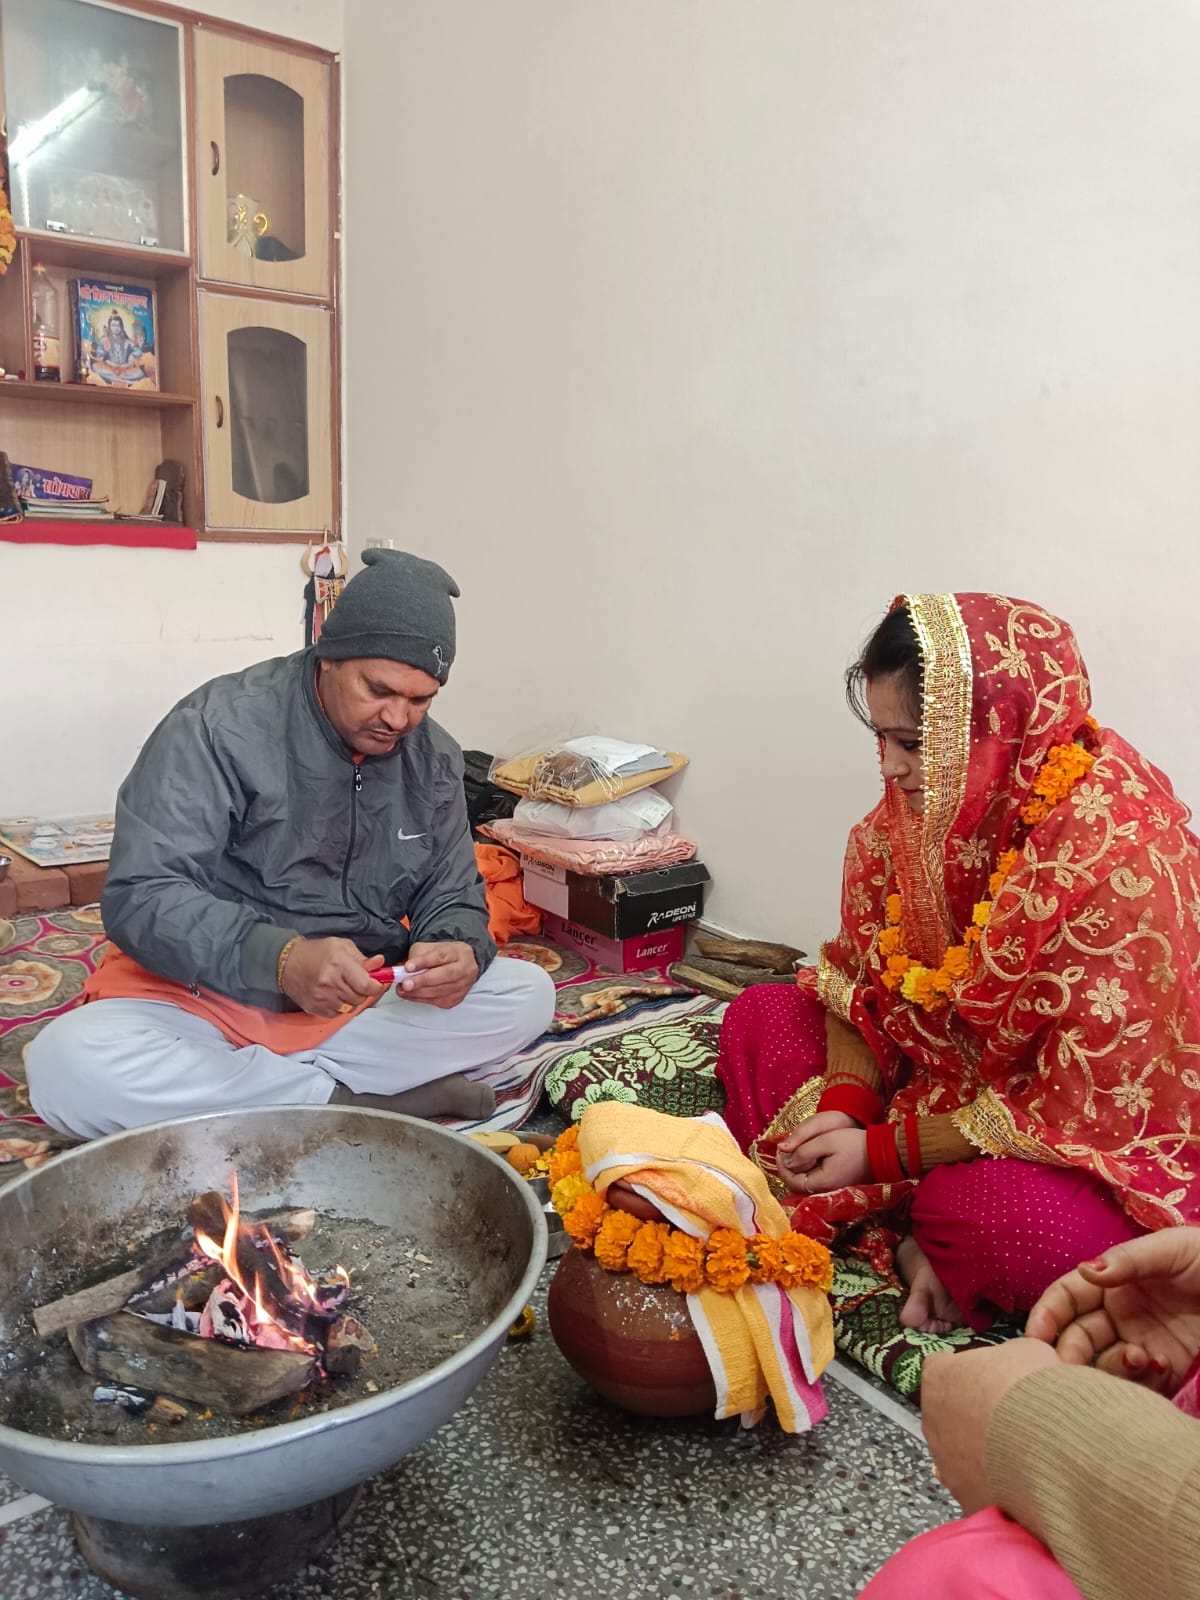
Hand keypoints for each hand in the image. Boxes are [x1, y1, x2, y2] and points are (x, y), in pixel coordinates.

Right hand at [280, 938, 382, 1017]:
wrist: (286, 963)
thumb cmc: (316, 952)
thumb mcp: (341, 946)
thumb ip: (362, 958)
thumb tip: (380, 964)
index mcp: (338, 964)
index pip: (367, 985)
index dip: (377, 986)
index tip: (377, 983)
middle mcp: (330, 983)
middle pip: (360, 998)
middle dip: (364, 991)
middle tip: (358, 982)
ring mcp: (322, 998)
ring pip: (351, 1008)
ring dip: (353, 999)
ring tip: (344, 987)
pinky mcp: (315, 1009)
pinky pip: (338, 1014)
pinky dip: (340, 1006)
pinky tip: (334, 995)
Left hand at [395, 941, 478, 1008]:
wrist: (458, 966)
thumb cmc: (442, 957)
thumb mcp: (429, 948)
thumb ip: (417, 956)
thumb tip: (403, 970)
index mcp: (458, 952)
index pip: (440, 956)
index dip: (423, 962)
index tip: (408, 967)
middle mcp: (465, 968)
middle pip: (445, 975)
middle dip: (422, 981)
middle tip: (406, 984)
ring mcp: (463, 985)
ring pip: (439, 991)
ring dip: (418, 992)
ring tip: (403, 989)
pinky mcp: (456, 999)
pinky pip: (437, 1001)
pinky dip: (421, 998)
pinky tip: (411, 994)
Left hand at [776, 1112, 867, 1194]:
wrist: (881, 1152)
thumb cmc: (854, 1144)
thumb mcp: (826, 1141)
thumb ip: (804, 1150)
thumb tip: (786, 1158)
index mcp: (822, 1182)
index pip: (791, 1180)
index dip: (781, 1165)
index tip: (780, 1149)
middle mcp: (825, 1191)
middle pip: (796, 1185)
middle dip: (787, 1167)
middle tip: (785, 1150)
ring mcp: (832, 1189)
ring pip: (805, 1183)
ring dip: (796, 1169)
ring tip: (795, 1150)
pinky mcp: (837, 1185)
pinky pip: (815, 1181)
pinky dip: (807, 1171)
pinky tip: (808, 1157)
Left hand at [921, 1341, 1058, 1512]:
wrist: (1052, 1447)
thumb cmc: (1033, 1391)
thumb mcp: (1025, 1351)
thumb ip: (1007, 1359)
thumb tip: (1013, 1367)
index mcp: (939, 1377)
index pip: (941, 1369)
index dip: (967, 1373)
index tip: (987, 1378)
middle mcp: (933, 1420)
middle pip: (949, 1413)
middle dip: (975, 1415)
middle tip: (1009, 1416)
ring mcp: (946, 1463)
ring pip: (961, 1453)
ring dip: (985, 1451)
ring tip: (1021, 1449)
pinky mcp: (966, 1498)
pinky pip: (979, 1486)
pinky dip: (997, 1483)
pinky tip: (1024, 1478)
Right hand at [1025, 1226, 1199, 1393]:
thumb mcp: (1172, 1249)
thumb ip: (1129, 1261)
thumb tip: (1085, 1271)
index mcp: (1114, 1281)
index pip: (1067, 1296)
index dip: (1048, 1313)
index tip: (1036, 1335)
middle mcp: (1121, 1315)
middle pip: (1077, 1336)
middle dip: (1069, 1351)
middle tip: (1071, 1365)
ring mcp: (1143, 1344)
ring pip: (1103, 1365)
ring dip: (1108, 1368)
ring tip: (1138, 1359)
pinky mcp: (1168, 1371)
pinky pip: (1138, 1386)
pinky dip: (1137, 1384)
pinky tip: (1157, 1367)